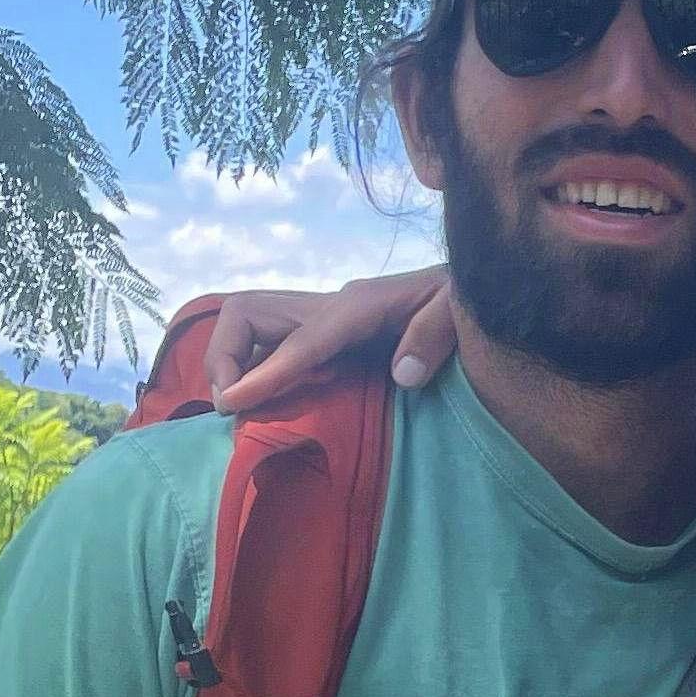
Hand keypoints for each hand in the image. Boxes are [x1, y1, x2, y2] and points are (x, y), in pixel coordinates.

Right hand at [202, 270, 457, 415]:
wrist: (470, 284)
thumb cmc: (467, 301)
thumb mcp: (460, 311)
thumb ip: (434, 337)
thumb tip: (404, 374)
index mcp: (357, 307)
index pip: (299, 341)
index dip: (263, 372)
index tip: (232, 404)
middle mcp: (329, 307)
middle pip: (247, 314)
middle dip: (224, 356)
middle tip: (230, 407)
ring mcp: (323, 319)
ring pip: (251, 329)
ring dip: (233, 364)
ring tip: (237, 412)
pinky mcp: (326, 334)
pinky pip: (274, 348)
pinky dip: (257, 373)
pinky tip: (263, 407)